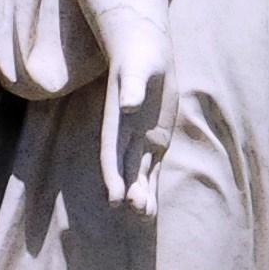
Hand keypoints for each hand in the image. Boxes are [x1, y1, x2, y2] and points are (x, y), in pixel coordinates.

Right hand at [100, 4, 173, 213]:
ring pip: (139, 174)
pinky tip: (150, 210)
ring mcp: (140, 141)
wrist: (145, 52)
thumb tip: (127, 106)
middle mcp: (125, 137)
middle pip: (126, 169)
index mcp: (116, 122)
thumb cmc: (138, 57)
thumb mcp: (137, 70)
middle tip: (136, 210)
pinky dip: (151, 188)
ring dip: (141, 195)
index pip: (112, 154)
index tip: (115, 198)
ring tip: (145, 217)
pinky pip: (152, 169)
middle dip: (130, 190)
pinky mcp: (155, 141)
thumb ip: (131, 89)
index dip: (113, 176)